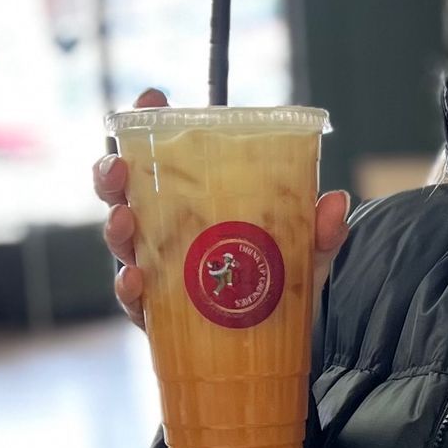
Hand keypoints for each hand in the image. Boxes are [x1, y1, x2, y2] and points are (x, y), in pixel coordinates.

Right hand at [94, 85, 353, 330]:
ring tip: (127, 219)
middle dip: (111, 174)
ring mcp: (156, 271)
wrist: (272, 349)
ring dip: (117, 226)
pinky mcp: (155, 314)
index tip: (150, 98)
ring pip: (120, 241)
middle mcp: (165, 231)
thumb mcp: (305, 254)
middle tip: (119, 167)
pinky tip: (136, 279)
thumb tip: (336, 201)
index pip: (162, 156)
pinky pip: (133, 298)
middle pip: (124, 194)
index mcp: (193, 202)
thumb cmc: (277, 287)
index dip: (149, 124)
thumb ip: (320, 230)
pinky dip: (129, 287)